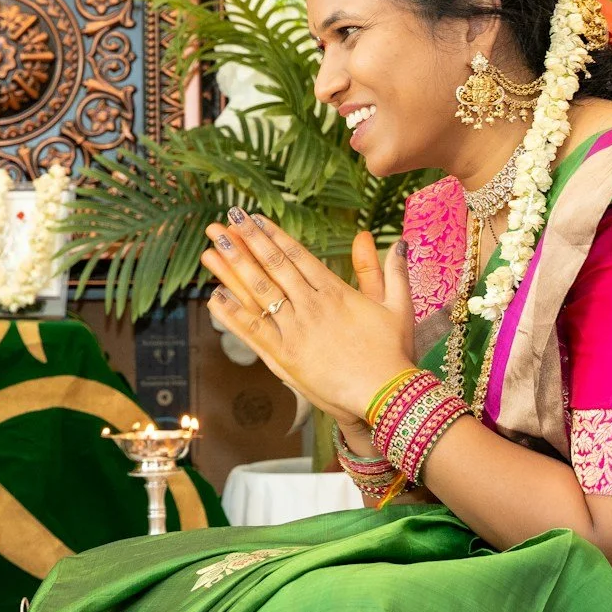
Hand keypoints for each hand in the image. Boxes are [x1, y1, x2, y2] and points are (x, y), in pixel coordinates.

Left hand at [201, 211, 415, 423]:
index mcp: (335, 291)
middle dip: (247, 240)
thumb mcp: (398, 306)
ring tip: (213, 245)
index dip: (272, 235)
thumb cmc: (393, 352)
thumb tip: (389, 240)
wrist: (387, 393)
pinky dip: (233, 313)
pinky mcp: (285, 356)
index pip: (296, 256)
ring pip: (259, 291)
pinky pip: (253, 330)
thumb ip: (388, 271)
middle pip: (273, 266)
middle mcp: (311, 305)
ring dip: (233, 266)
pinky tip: (215, 295)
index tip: (253, 219)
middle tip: (225, 218)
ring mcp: (295, 329)